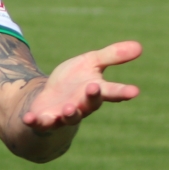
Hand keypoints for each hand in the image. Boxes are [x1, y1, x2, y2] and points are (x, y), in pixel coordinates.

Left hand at [20, 40, 141, 130]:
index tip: (135, 91)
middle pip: (91, 103)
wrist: (50, 99)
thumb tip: (140, 46)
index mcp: (95, 91)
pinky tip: (28, 118)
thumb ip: (112, 56)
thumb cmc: (74, 81)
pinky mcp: (46, 120)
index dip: (123, 92)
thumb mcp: (91, 62)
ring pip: (70, 117)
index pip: (112, 91)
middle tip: (94, 87)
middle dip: (93, 97)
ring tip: (70, 108)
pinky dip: (35, 121)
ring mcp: (64, 115)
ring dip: (70, 113)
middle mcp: (82, 105)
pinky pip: (41, 123)